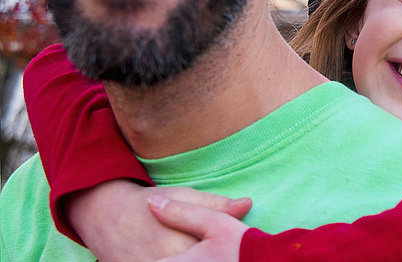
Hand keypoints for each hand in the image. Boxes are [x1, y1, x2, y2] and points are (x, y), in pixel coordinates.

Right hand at [67, 180, 251, 260]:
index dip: (227, 253)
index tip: (237, 250)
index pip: (214, 254)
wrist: (105, 215)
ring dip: (198, 259)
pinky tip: (189, 256)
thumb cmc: (148, 202)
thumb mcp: (183, 194)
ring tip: (207, 253)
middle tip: (222, 252)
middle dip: (213, 257)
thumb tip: (247, 204)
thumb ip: (216, 204)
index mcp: (178, 242)